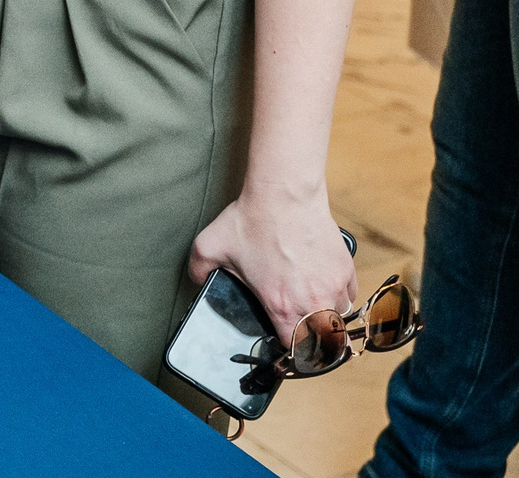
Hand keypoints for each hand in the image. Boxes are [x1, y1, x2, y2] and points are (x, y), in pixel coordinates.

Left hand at [189, 188, 358, 352]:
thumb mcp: (210, 247)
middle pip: (321, 340)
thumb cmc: (252, 220)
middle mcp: (312, 303)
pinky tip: (324, 288)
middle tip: (301, 332)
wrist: (284, 195)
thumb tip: (196, 280)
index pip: (294, 348)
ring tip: (311, 309)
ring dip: (326, 318)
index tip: (284, 342)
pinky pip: (348, 295)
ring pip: (337, 318)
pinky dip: (338, 296)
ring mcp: (333, 287)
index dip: (289, 350)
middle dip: (312, 340)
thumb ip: (199, 270)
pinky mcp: (346, 270)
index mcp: (281, 306)